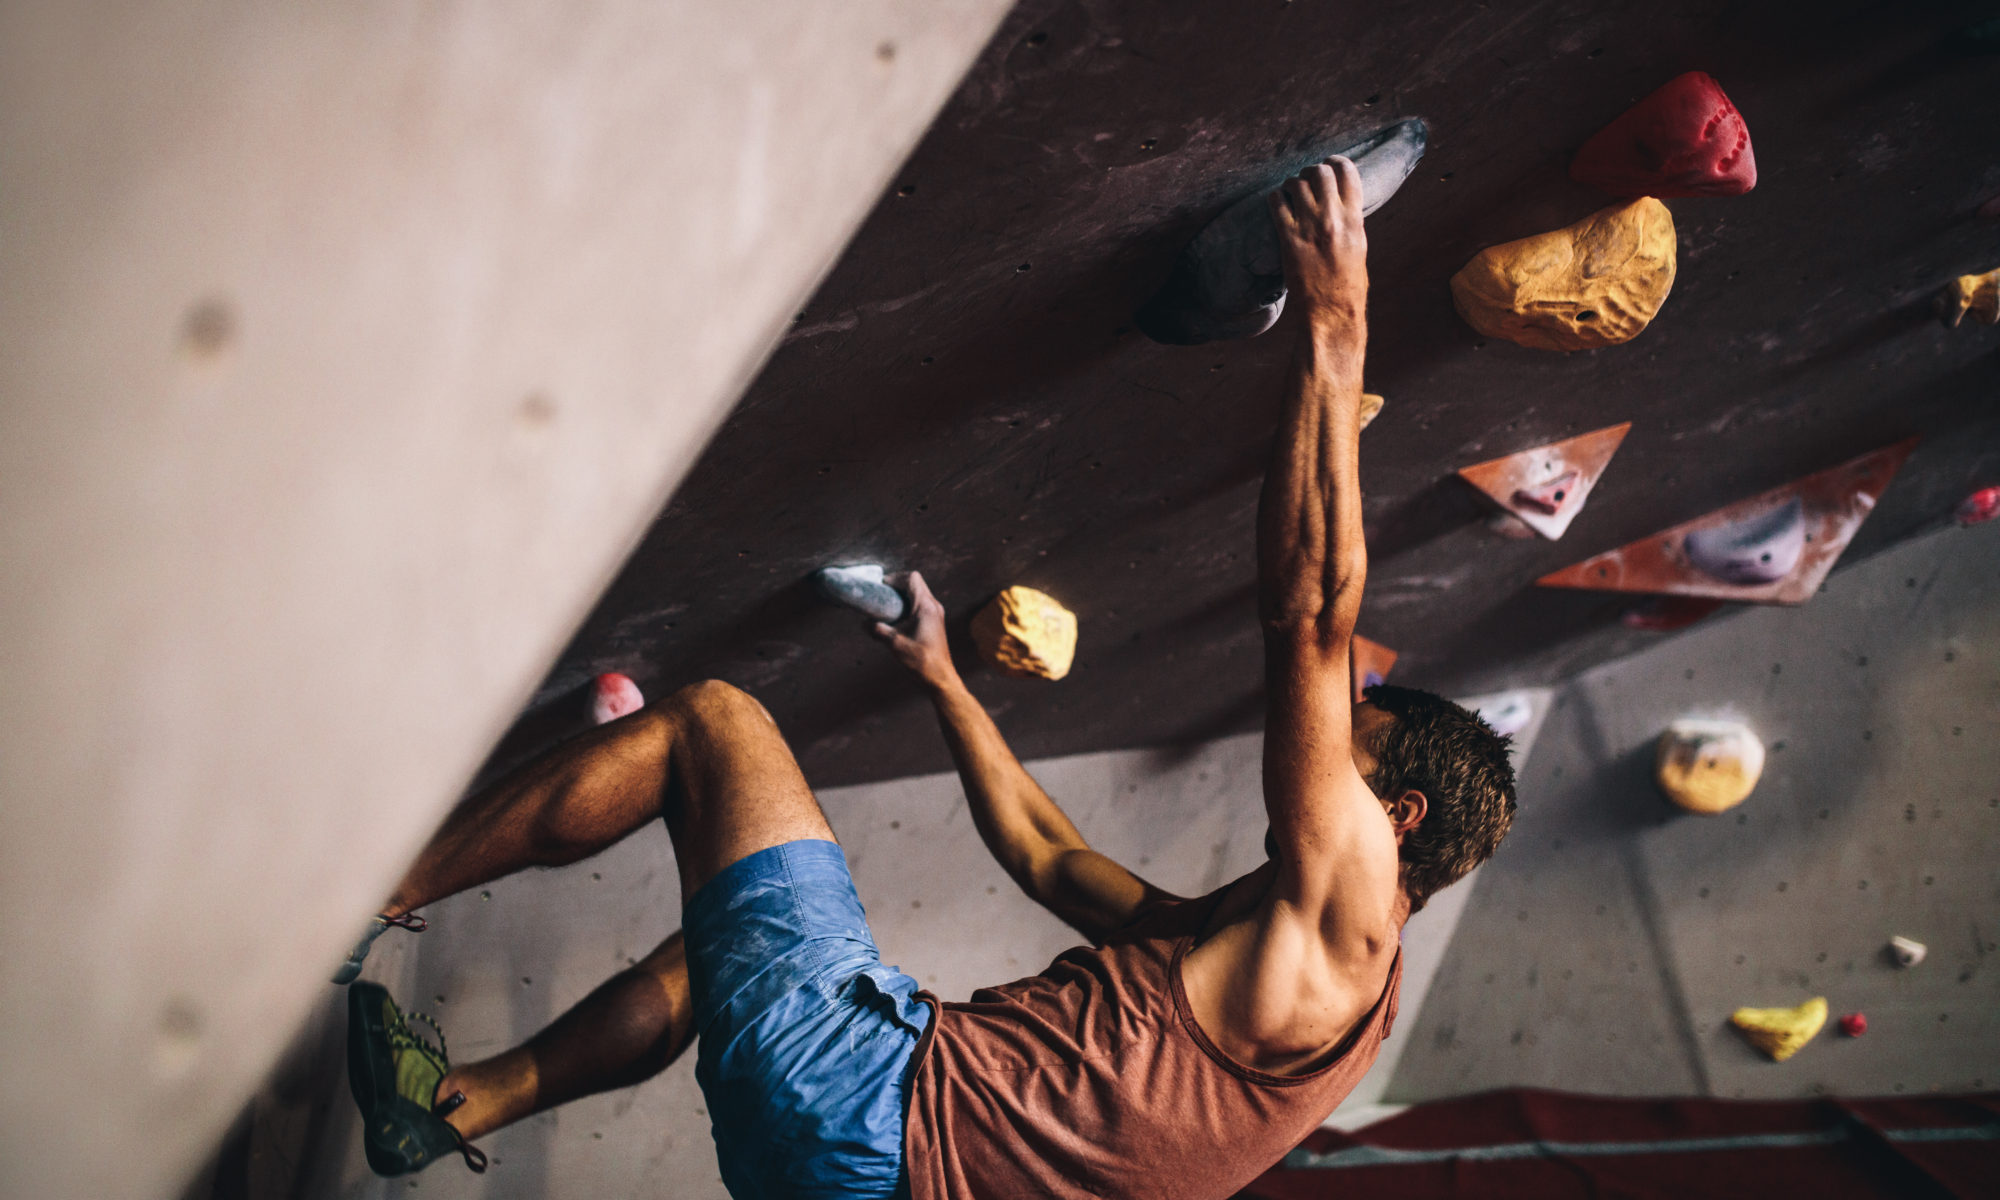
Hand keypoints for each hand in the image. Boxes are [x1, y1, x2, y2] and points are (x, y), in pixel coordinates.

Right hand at [872, 571, 957, 688]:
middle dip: (897, 585)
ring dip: (903, 595)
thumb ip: (878, 630)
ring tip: (888, 607)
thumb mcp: (895, 644)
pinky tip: (897, 619)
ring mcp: (936, 613)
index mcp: (926, 607)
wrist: (940, 678)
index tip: (882, 588)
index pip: (912, 578)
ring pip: (919, 593)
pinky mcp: (935, 621)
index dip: (895, 578)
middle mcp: (934, 606)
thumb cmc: (921, 661)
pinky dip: (908, 605)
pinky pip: (921, 604)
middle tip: (882, 596)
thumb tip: (864, 623)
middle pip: (916, 583)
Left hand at [1268, 156, 1367, 322]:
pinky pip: (1277, 204)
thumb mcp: (1358, 247)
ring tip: (1290, 192)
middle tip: (1305, 180)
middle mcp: (1333, 219)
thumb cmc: (1348, 284)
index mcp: (1355, 220)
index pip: (1348, 172)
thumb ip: (1350, 221)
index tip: (1328, 164)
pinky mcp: (1288, 239)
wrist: (1331, 312)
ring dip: (1292, 184)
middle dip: (1311, 172)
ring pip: (1296, 184)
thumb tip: (1340, 202)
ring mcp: (1309, 228)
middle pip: (1320, 172)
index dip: (1336, 162)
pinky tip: (1277, 202)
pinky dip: (1276, 198)